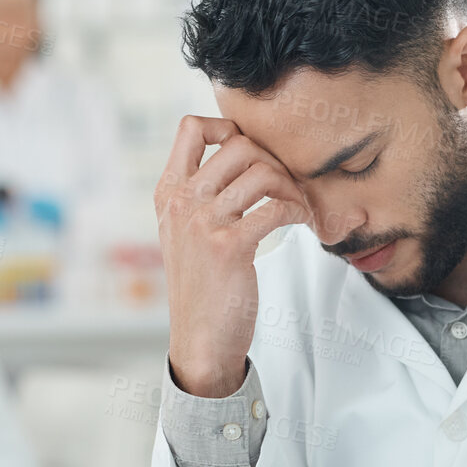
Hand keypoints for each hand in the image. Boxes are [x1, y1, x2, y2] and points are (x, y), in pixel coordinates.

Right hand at [156, 116, 309, 397]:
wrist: (200, 340)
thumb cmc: (201, 286)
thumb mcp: (184, 233)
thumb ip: (200, 195)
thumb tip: (239, 155)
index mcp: (167, 193)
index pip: (190, 127)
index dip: (227, 127)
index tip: (251, 154)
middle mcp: (181, 202)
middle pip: (238, 144)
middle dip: (273, 160)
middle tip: (287, 186)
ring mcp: (203, 223)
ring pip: (262, 171)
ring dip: (291, 186)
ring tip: (298, 207)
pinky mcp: (229, 247)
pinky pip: (276, 207)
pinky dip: (297, 211)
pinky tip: (299, 223)